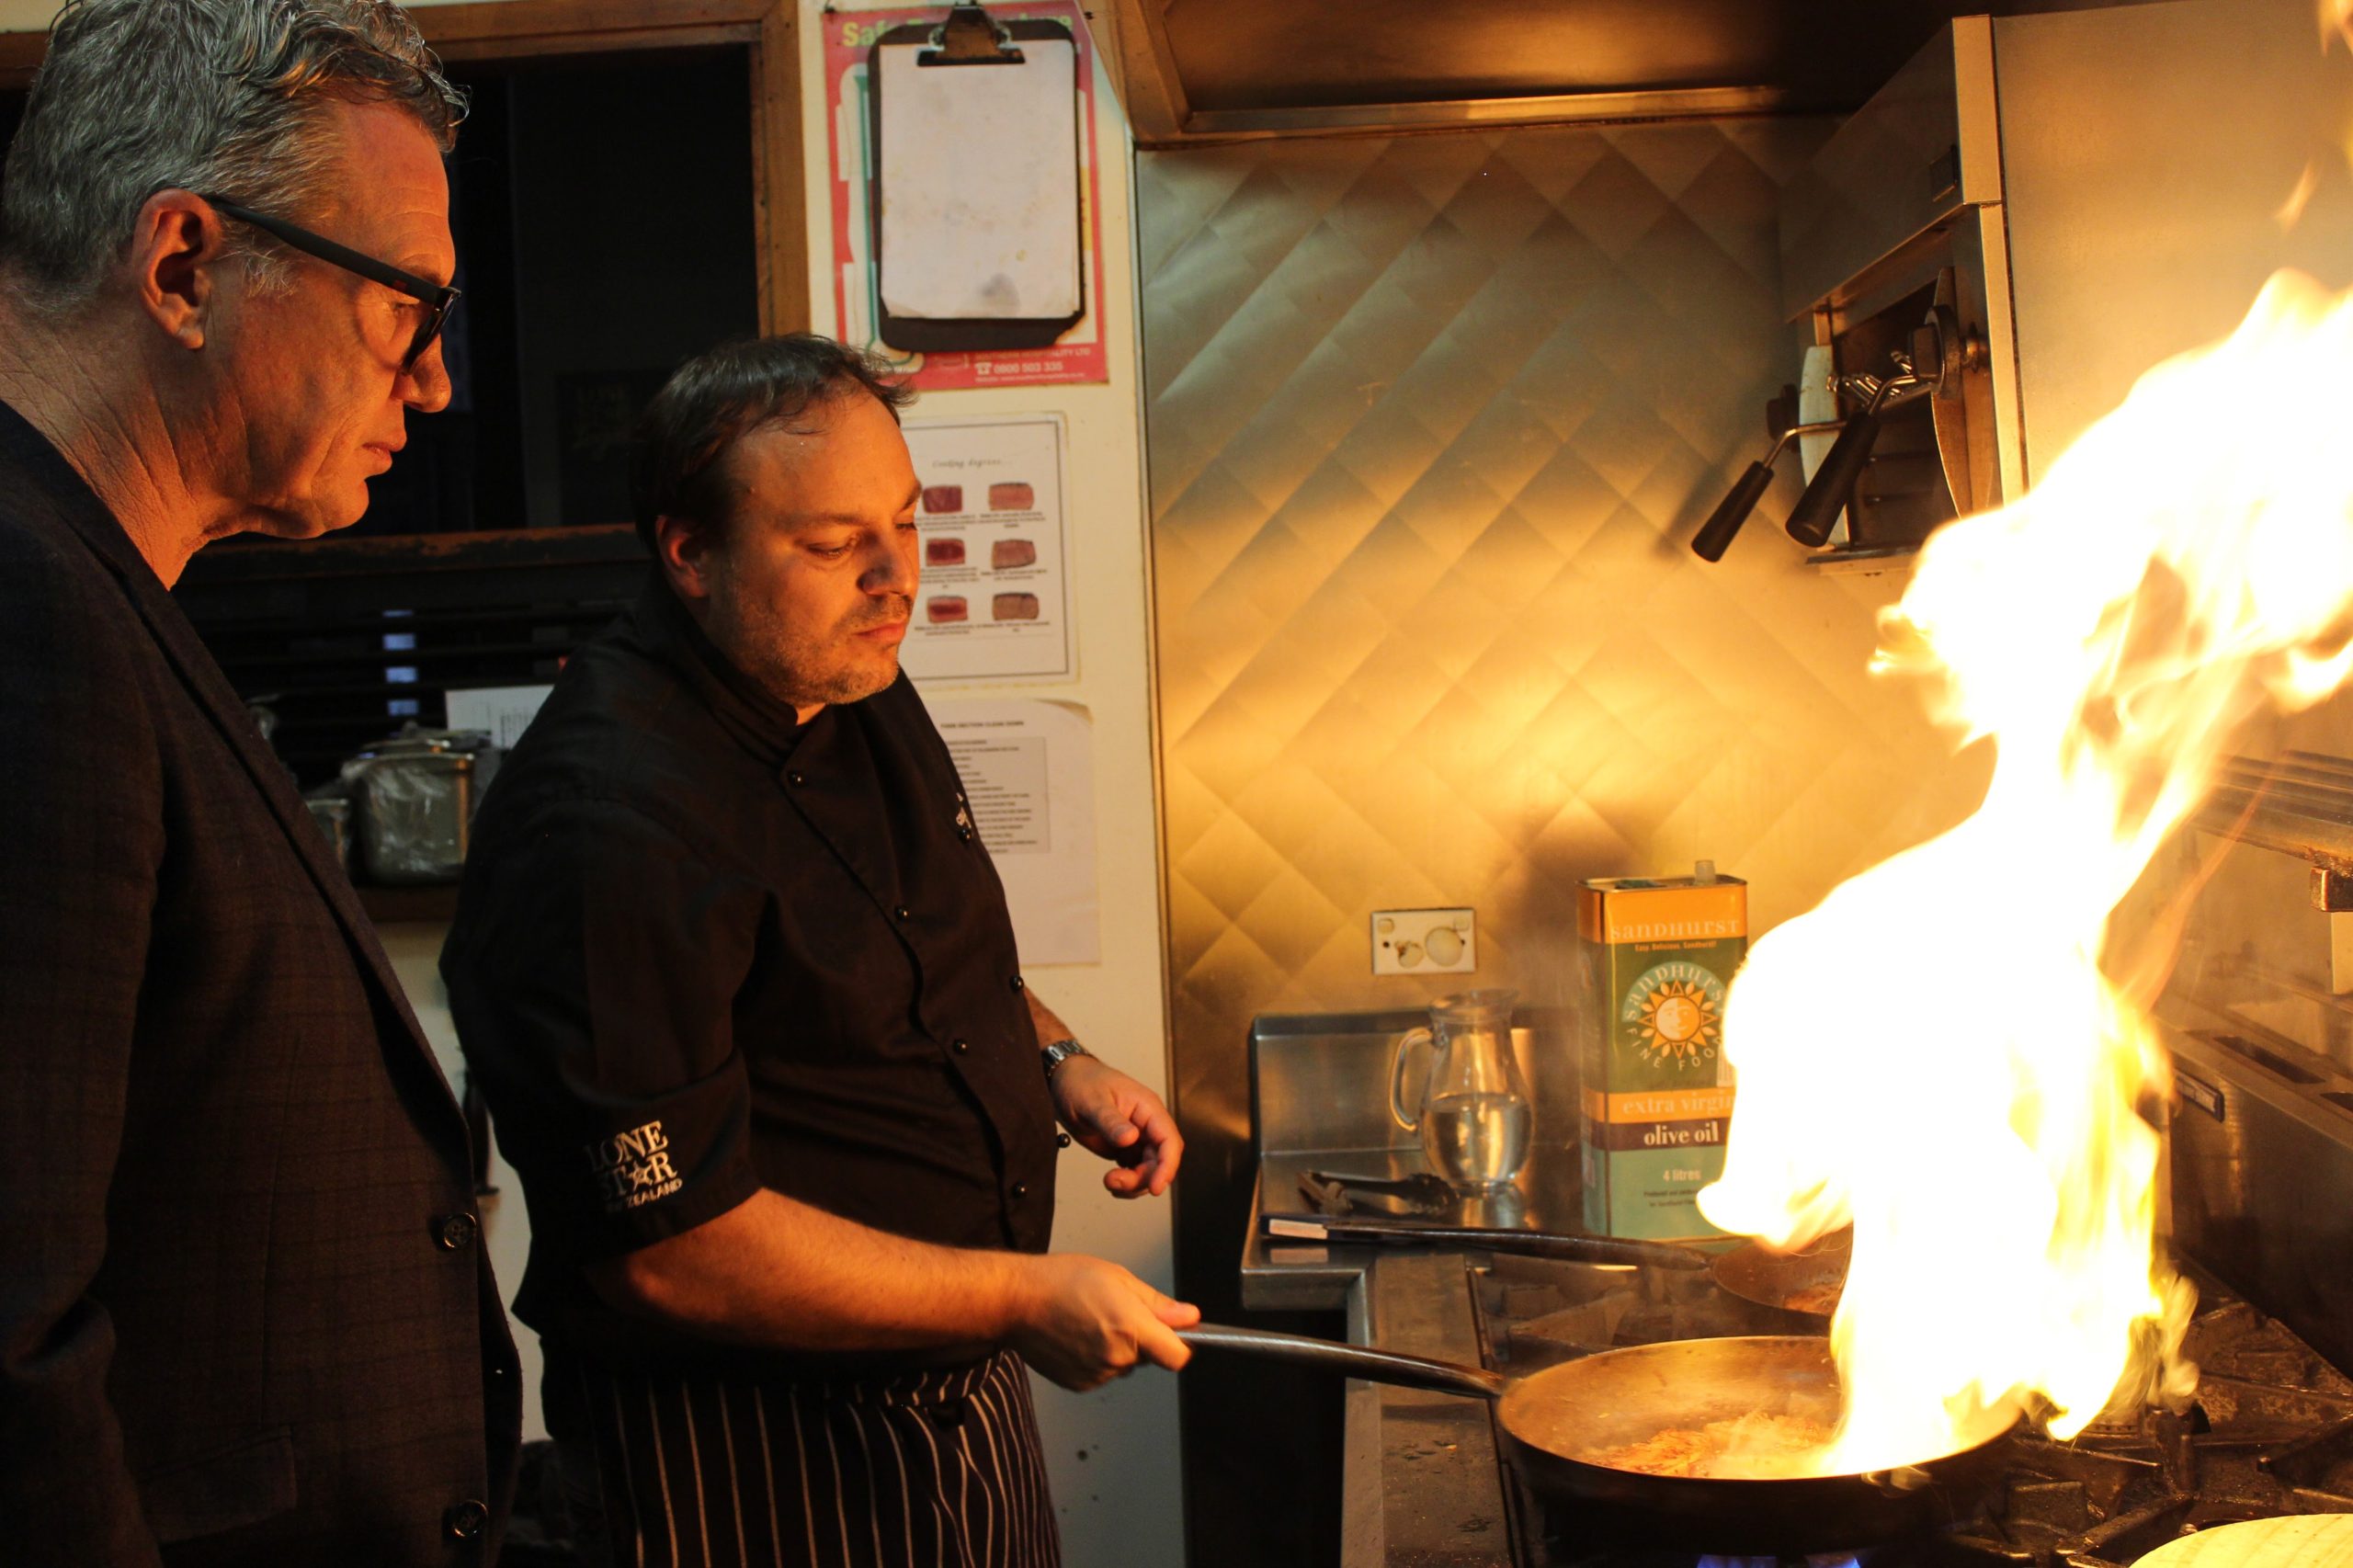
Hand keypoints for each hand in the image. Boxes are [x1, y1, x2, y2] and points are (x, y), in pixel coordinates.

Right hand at [1004, 1253, 1199, 1390]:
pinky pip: (1103, 1373)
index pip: (1178, 1356)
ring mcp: (1097, 1374)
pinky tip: (1078, 1336)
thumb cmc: (1062, 1280)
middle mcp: (1117, 1357)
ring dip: (1117, 1348)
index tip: (1175, 1334)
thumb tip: (1188, 1317)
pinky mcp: (1080, 1384)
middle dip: (1141, 1337)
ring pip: (1124, 1365)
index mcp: (1131, 1327)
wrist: (1016, 1301)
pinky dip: (1097, 1359)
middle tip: (1114, 1310)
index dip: (1181, 1345)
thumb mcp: (1117, 1277)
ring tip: (1090, 1320)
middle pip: (1149, 1357)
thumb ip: (1156, 1303)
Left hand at [1047, 1054, 1183, 1197]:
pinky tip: (1111, 1181)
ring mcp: (1138, 1138)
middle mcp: (1147, 1124)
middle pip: (1160, 1161)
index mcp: (1147, 1108)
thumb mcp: (1092, 1101)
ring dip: (1134, 1183)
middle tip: (1114, 1181)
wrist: (1064, 1081)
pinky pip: (1136, 1171)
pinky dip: (1127, 1182)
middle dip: (1143, 1178)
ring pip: (1149, 1170)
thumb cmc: (1080, 1082)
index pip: (1169, 1140)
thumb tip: (1131, 1139)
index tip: (1156, 1187)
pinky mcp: (1125, 1148)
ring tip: (1109, 1181)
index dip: (1167, 1166)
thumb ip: (1111, 1121)